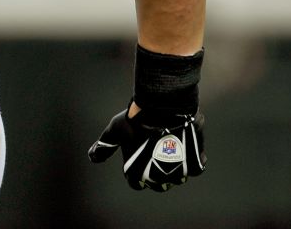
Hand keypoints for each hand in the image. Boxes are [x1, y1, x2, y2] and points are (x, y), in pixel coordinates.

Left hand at [88, 104, 205, 191]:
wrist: (162, 106)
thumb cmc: (136, 119)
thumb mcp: (115, 131)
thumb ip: (104, 146)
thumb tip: (92, 157)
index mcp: (137, 174)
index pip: (137, 184)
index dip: (138, 174)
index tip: (141, 161)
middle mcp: (158, 178)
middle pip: (159, 185)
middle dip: (158, 174)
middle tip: (158, 154)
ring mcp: (178, 172)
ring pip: (179, 177)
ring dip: (177, 168)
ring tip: (173, 150)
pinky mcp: (196, 162)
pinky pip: (197, 168)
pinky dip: (195, 161)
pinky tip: (189, 149)